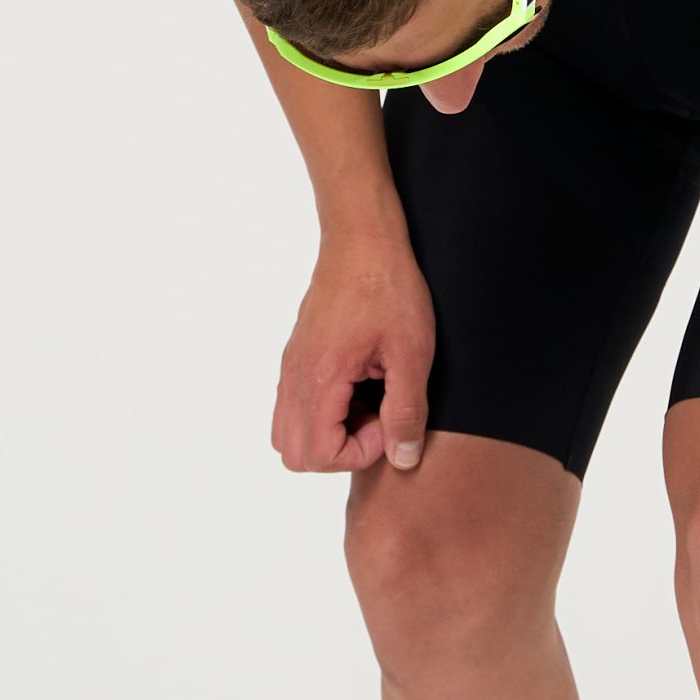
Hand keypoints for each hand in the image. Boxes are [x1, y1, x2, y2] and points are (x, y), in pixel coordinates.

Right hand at [270, 236, 434, 473]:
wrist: (362, 239)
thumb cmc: (389, 288)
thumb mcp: (412, 353)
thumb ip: (406, 411)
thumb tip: (403, 459)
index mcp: (319, 378)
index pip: (318, 456)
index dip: (361, 452)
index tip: (388, 419)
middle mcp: (294, 376)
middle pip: (294, 455)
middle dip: (340, 450)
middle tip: (376, 418)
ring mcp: (291, 366)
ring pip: (288, 433)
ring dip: (328, 433)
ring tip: (367, 403)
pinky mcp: (296, 356)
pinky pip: (292, 406)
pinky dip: (322, 412)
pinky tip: (358, 385)